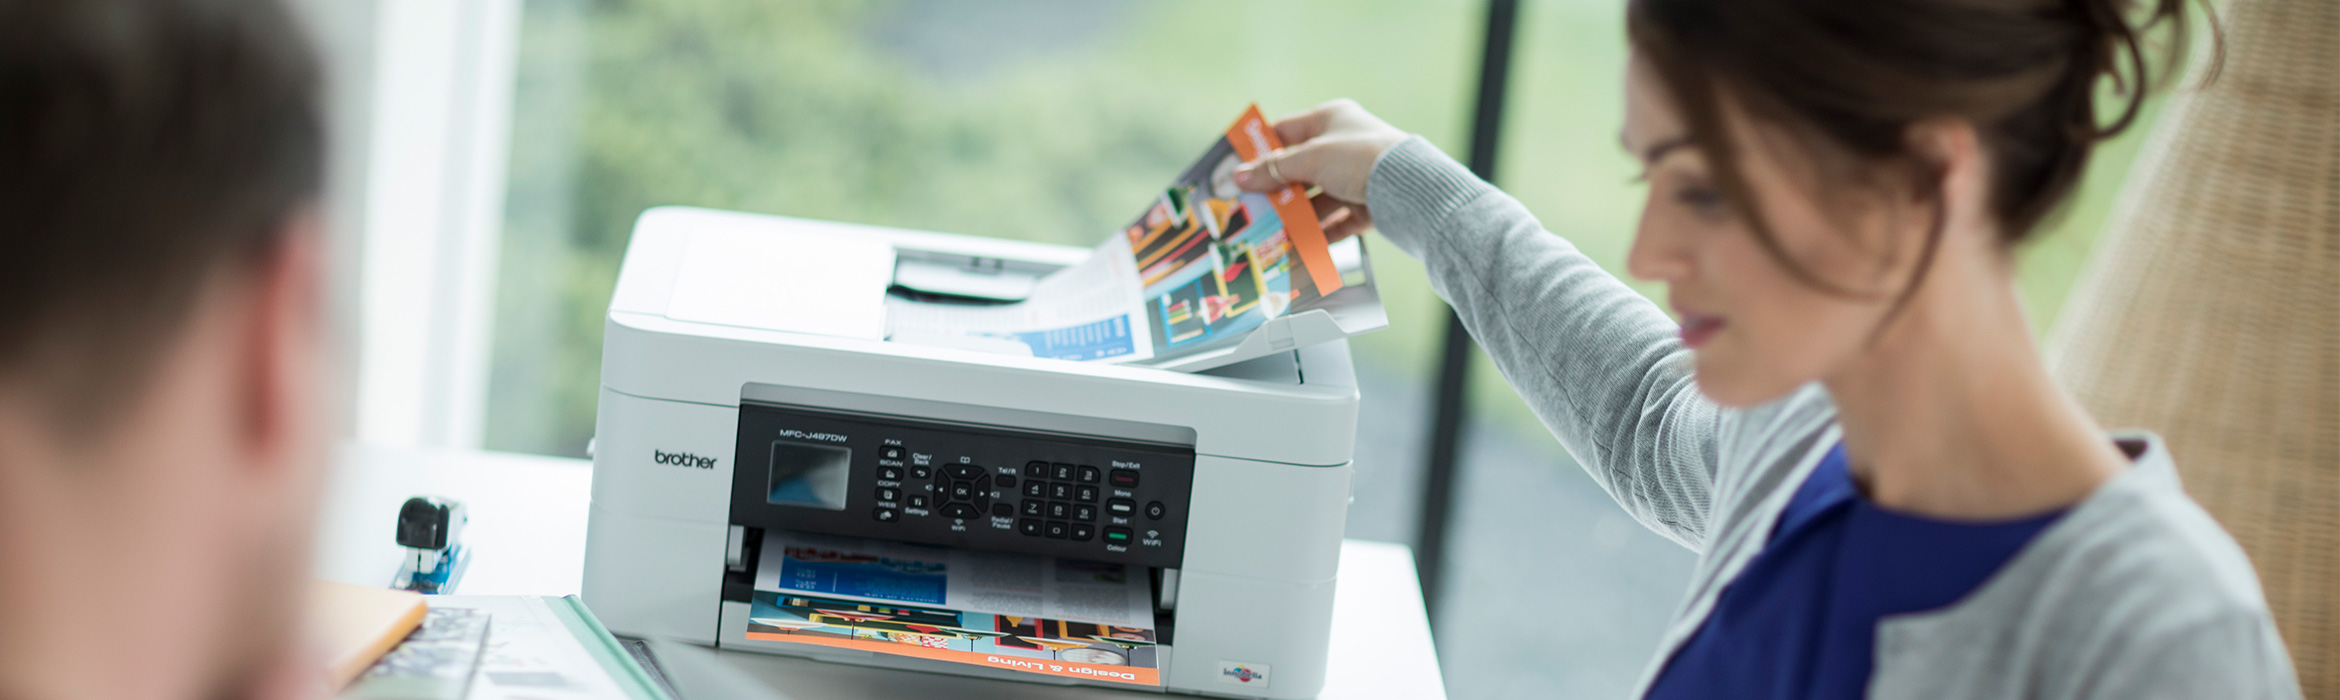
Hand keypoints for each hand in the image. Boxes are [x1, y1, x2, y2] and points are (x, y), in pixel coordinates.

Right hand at [1232, 99, 1408, 241]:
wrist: (1409, 188)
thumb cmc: (1360, 158)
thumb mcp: (1310, 159)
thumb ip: (1274, 169)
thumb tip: (1239, 176)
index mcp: (1331, 119)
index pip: (1287, 130)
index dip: (1262, 149)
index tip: (1238, 167)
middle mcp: (1344, 146)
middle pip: (1301, 169)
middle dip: (1278, 190)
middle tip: (1252, 206)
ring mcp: (1356, 176)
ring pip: (1318, 199)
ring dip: (1298, 216)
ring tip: (1274, 233)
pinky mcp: (1368, 205)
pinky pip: (1338, 220)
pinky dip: (1321, 233)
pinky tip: (1302, 246)